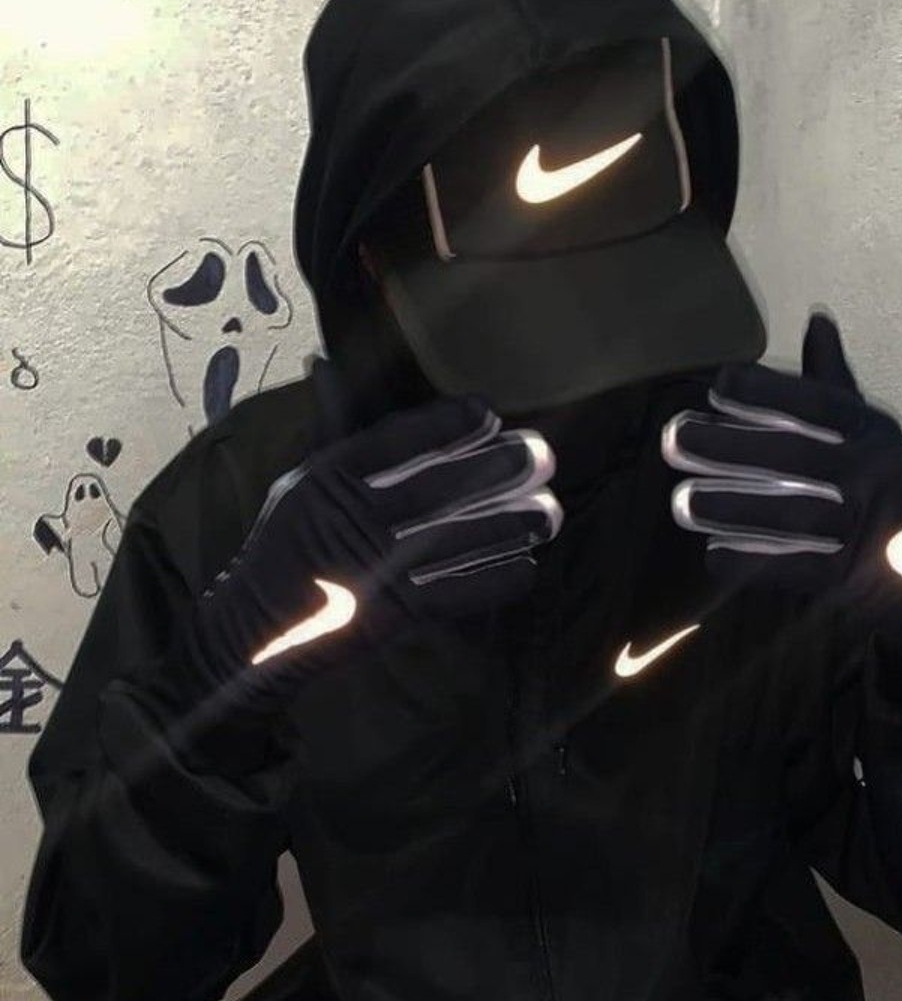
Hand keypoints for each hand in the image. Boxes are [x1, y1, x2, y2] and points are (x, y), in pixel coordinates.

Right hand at [185, 391, 561, 709]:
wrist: (253, 636)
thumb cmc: (283, 549)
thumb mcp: (297, 484)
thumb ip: (330, 432)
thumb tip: (326, 364)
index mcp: (325, 480)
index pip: (395, 439)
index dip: (447, 423)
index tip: (487, 412)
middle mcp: (349, 520)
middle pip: (437, 486)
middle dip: (497, 468)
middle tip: (541, 454)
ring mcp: (369, 571)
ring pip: (454, 540)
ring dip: (509, 524)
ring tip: (550, 512)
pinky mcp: (386, 616)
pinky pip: (451, 595)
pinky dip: (491, 581)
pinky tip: (528, 567)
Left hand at [660, 311, 901, 643]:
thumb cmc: (891, 486)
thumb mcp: (872, 432)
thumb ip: (833, 383)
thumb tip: (816, 318)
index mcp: (872, 432)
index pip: (817, 403)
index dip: (766, 392)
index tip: (717, 385)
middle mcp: (871, 473)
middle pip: (793, 455)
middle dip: (729, 446)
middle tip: (674, 439)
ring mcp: (863, 527)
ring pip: (790, 512)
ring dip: (730, 507)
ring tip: (682, 501)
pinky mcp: (849, 578)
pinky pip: (792, 566)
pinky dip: (750, 561)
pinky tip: (712, 553)